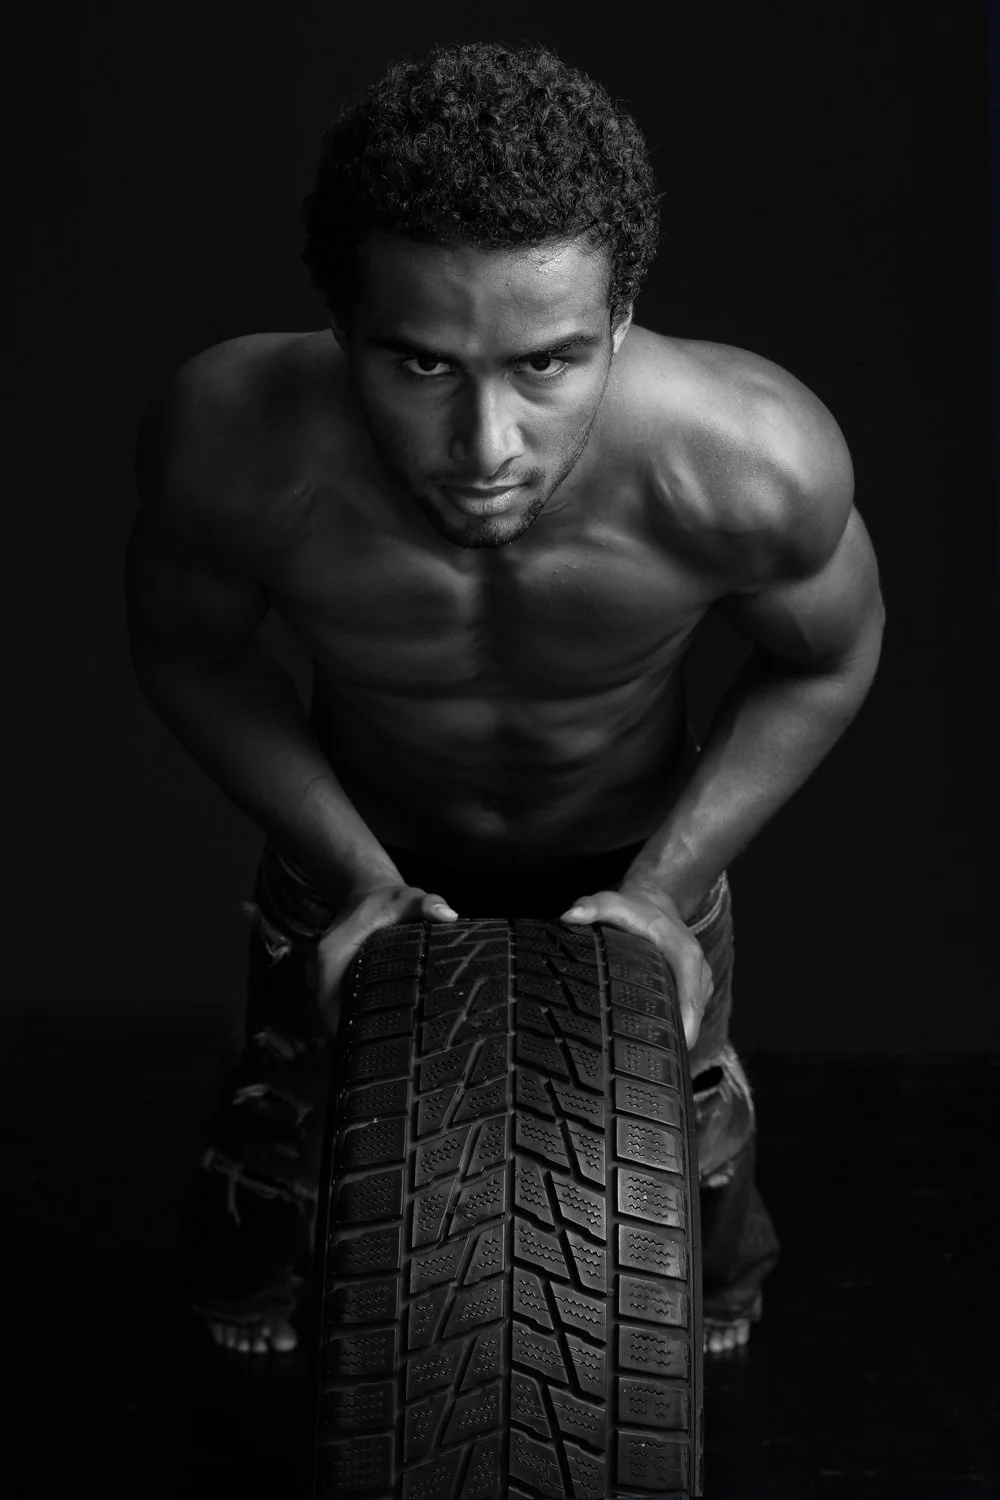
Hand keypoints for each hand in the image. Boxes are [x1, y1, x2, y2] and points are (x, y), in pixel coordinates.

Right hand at [308, 883, 458, 1036]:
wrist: (368, 892)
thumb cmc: (387, 900)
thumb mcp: (408, 898)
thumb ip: (427, 904)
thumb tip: (447, 915)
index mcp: (332, 953)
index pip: (328, 1001)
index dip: (345, 1027)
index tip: (370, 1044)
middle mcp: (322, 968)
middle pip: (330, 1014)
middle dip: (353, 1036)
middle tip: (386, 1053)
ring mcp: (326, 976)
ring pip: (335, 1012)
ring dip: (353, 1030)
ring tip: (384, 1048)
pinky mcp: (335, 980)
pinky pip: (341, 1005)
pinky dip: (356, 1019)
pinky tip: (379, 1032)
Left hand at [560, 884, 713, 1049]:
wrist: (656, 901)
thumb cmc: (634, 907)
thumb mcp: (612, 901)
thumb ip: (591, 907)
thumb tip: (569, 917)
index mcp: (686, 955)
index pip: (691, 998)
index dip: (685, 1027)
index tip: (674, 1051)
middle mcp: (699, 971)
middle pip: (694, 1015)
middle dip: (676, 1040)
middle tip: (647, 1066)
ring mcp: (700, 982)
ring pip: (692, 1018)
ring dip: (675, 1036)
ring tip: (646, 1059)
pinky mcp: (695, 990)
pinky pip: (688, 1014)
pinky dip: (674, 1027)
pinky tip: (651, 1043)